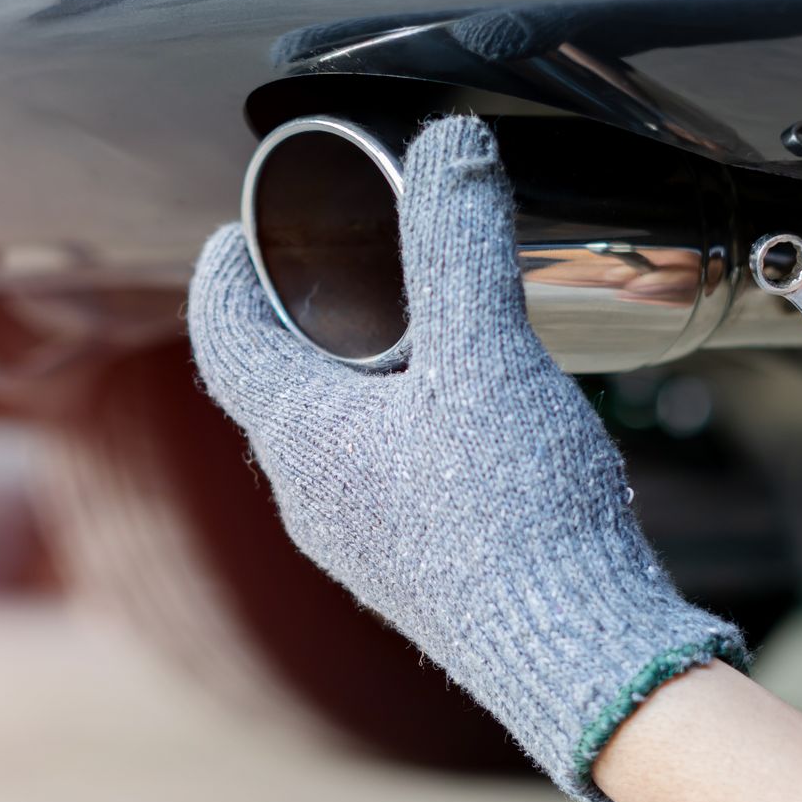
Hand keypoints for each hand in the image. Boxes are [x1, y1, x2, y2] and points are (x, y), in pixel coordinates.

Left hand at [188, 117, 741, 800]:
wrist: (578, 655)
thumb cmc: (515, 514)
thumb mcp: (486, 355)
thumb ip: (461, 245)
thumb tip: (448, 146)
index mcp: (302, 438)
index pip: (225, 340)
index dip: (223, 278)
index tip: (236, 236)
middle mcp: (314, 499)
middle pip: (277, 388)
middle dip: (294, 321)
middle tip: (324, 268)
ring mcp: (364, 545)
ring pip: (332, 439)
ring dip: (351, 380)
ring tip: (404, 334)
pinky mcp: (418, 573)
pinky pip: (381, 482)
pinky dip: (397, 431)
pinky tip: (462, 426)